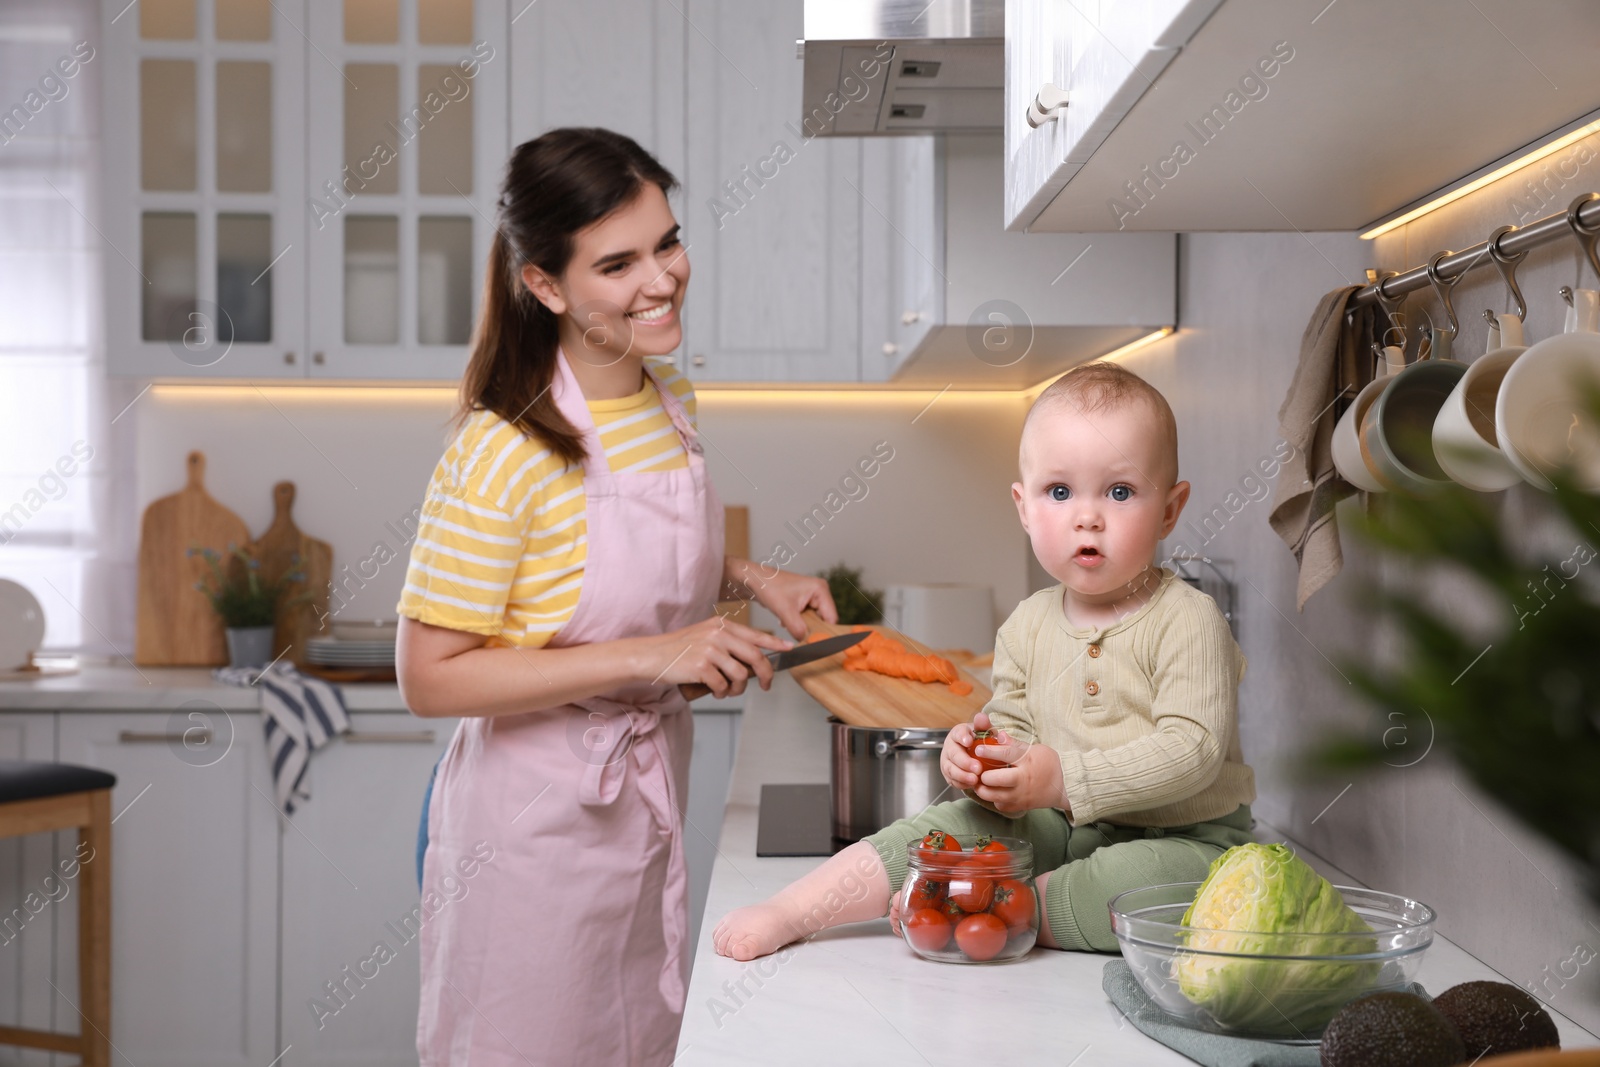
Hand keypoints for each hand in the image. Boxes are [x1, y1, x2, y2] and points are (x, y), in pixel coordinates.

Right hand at [633, 616, 792, 697]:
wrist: (651, 655)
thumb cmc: (678, 650)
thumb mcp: (704, 637)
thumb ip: (727, 644)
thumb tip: (752, 662)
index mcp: (721, 625)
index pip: (755, 635)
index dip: (775, 643)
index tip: (790, 648)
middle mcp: (718, 635)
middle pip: (755, 656)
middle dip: (765, 674)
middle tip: (765, 685)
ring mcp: (710, 650)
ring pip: (740, 674)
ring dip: (738, 689)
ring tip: (727, 690)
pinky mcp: (701, 666)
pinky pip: (722, 685)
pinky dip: (721, 692)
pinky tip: (713, 690)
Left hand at [748, 567, 836, 638]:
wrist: (754, 581)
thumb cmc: (769, 587)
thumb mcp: (784, 610)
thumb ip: (798, 628)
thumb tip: (807, 642)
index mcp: (820, 589)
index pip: (831, 618)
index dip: (824, 632)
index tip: (814, 643)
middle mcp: (819, 592)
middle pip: (823, 620)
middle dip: (810, 629)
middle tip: (796, 630)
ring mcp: (812, 597)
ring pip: (813, 621)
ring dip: (801, 626)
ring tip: (787, 620)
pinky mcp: (804, 602)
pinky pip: (805, 619)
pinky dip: (796, 623)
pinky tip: (784, 619)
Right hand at [941, 709, 996, 791]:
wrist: (977, 755)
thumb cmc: (981, 742)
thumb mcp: (984, 732)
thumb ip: (983, 725)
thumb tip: (982, 717)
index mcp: (958, 733)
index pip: (958, 733)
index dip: (963, 737)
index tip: (970, 742)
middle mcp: (949, 747)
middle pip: (953, 754)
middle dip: (964, 762)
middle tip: (978, 768)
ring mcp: (947, 761)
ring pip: (950, 769)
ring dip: (962, 775)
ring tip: (975, 780)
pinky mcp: (948, 774)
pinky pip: (952, 780)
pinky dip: (961, 783)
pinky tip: (971, 785)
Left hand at [972, 730, 1066, 815]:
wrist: (1065, 786)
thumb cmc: (1049, 764)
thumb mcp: (1035, 749)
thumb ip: (1015, 744)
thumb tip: (998, 735)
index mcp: (1027, 761)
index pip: (1005, 754)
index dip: (989, 751)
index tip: (977, 749)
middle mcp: (1022, 780)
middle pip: (995, 779)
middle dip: (983, 775)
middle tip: (977, 771)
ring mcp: (1021, 795)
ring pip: (994, 796)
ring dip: (983, 789)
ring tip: (980, 783)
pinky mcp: (1021, 806)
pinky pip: (1001, 806)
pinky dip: (995, 800)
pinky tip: (994, 792)